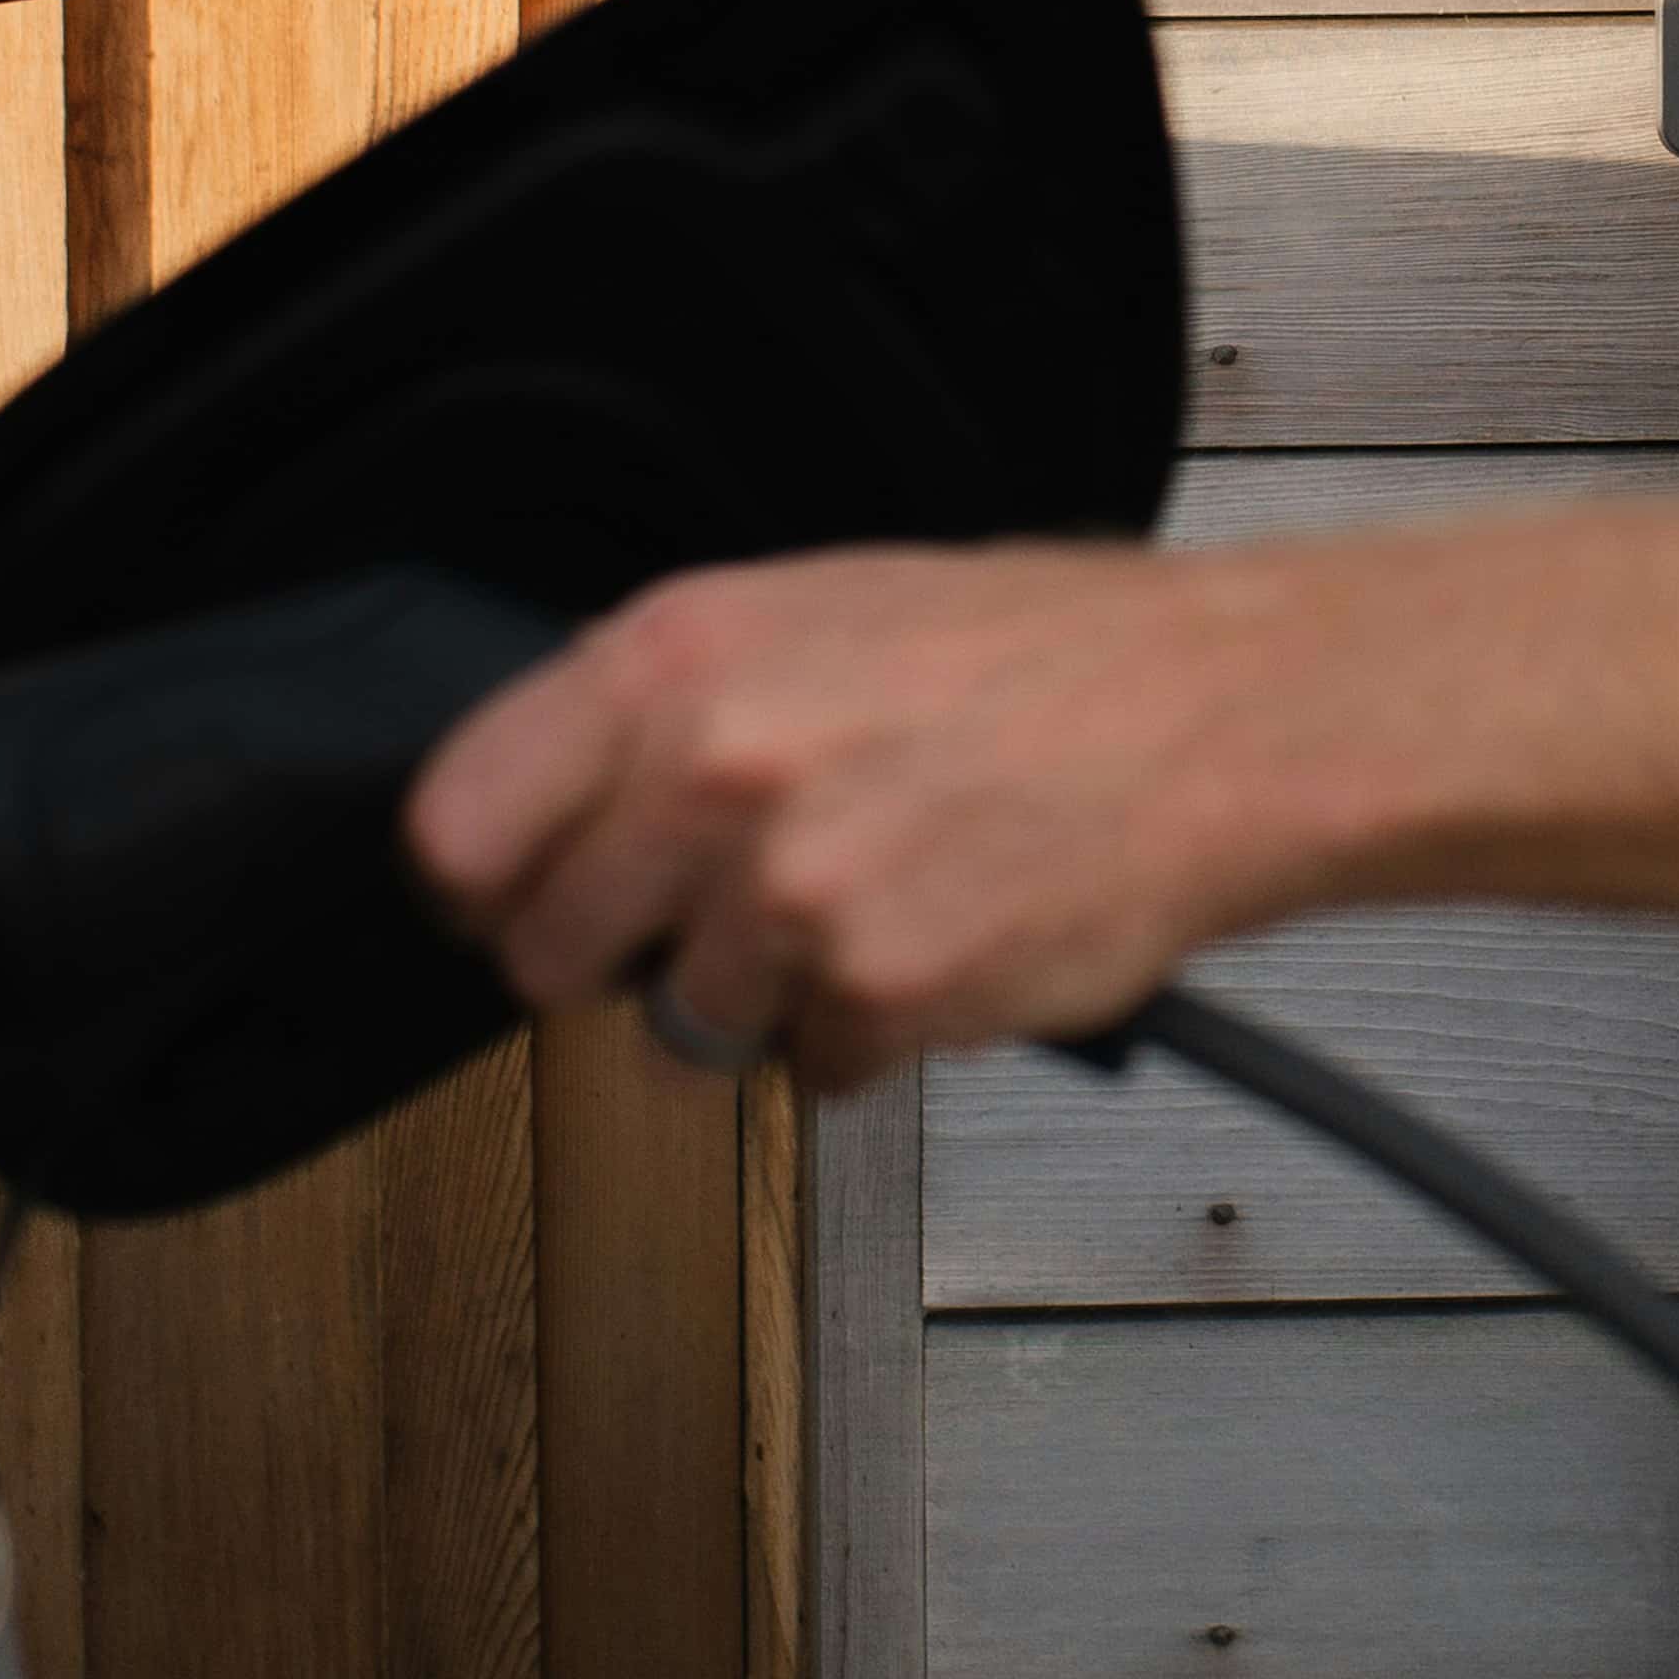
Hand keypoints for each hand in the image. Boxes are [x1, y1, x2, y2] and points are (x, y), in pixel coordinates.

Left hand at [402, 542, 1384, 1091]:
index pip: (455, 826)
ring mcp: (792, 896)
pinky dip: (869, 1034)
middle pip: (548, 955)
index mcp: (673, 658)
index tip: (510, 903)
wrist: (1223, 716)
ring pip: (687, 1025)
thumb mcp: (819, 609)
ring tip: (875, 901)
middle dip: (624, 956)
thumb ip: (672, 701)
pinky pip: (812, 1068)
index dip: (481, 885)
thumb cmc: (1045, 656)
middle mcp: (712, 774)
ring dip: (767, 996)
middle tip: (714, 920)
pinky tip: (941, 940)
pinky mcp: (878, 997)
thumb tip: (560, 800)